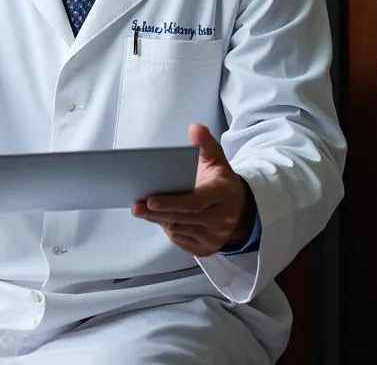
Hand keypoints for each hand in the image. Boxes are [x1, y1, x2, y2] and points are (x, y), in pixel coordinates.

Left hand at [131, 123, 256, 255]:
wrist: (239, 209)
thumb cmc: (220, 181)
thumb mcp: (216, 159)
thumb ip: (205, 143)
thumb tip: (194, 128)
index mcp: (224, 195)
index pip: (195, 202)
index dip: (172, 202)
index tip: (150, 198)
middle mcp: (222, 219)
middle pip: (183, 218)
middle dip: (157, 212)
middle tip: (136, 206)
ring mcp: (215, 237)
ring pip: (180, 230)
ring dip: (159, 220)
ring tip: (142, 209)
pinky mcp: (208, 248)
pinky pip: (182, 240)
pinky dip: (168, 229)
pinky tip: (159, 218)